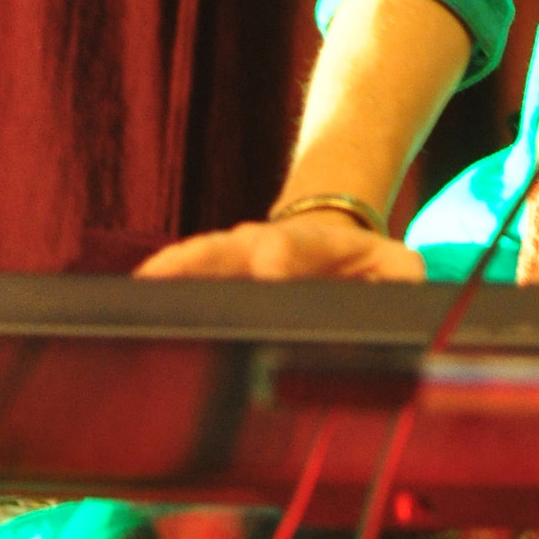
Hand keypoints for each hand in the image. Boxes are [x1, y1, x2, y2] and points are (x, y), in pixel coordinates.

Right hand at [136, 210, 425, 281]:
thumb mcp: (396, 267)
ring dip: (174, 269)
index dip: (283, 255)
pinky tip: (133, 295)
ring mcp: (234, 257)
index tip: (269, 265)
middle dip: (210, 259)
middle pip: (232, 246)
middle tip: (185, 273)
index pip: (297, 246)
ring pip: (200, 257)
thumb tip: (404, 289)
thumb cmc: (363, 267)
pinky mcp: (214, 275)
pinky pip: (182, 274)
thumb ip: (403, 277)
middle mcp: (265, 245)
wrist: (330, 242)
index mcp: (314, 245)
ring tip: (145, 283)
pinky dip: (161, 282)